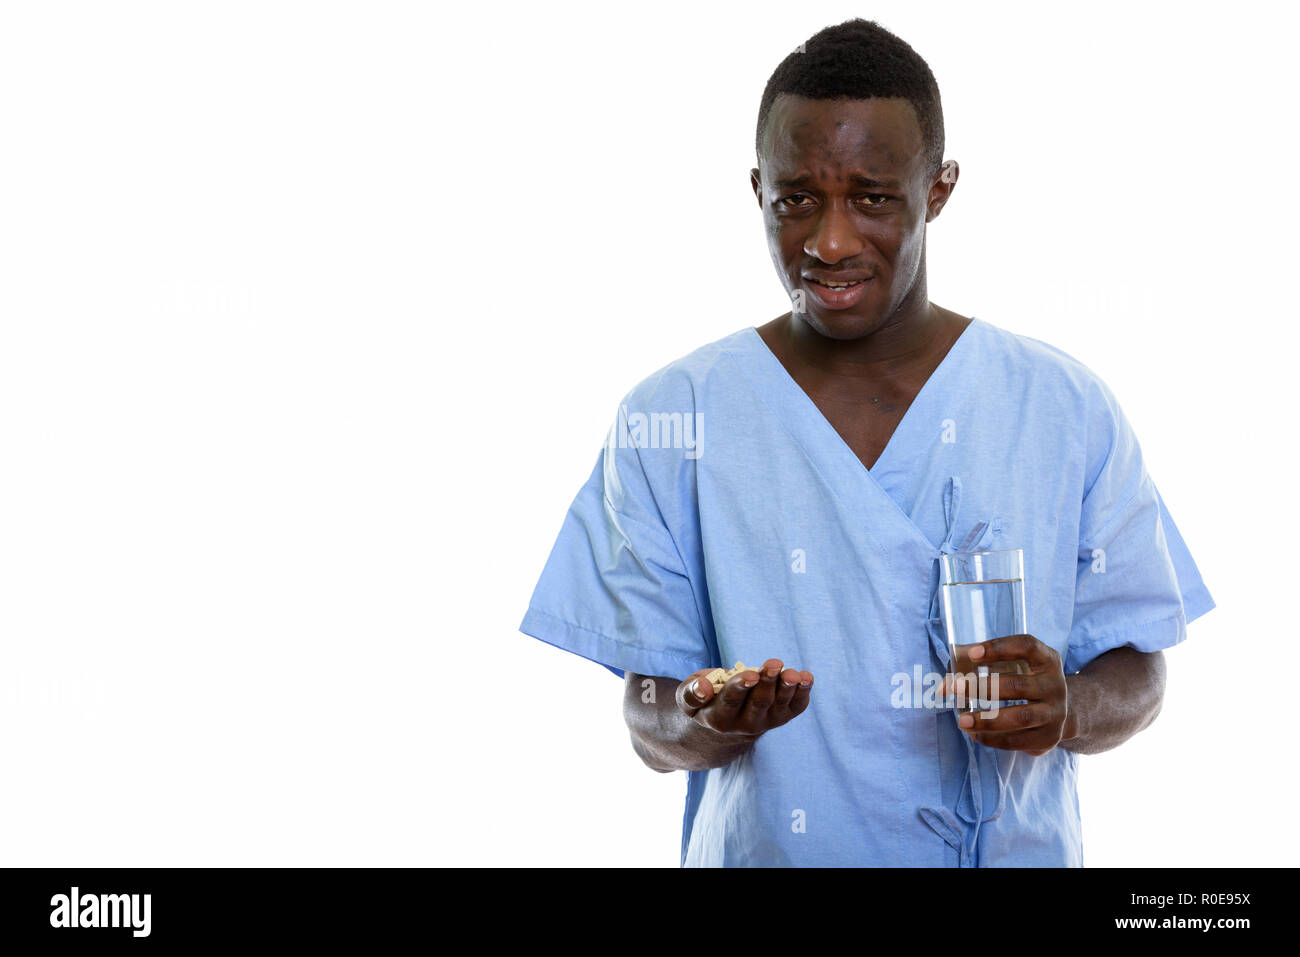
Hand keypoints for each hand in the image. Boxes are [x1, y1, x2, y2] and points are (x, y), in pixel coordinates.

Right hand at [676, 658, 812, 736]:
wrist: (722, 723)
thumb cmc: (704, 701)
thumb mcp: (687, 698)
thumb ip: (691, 693)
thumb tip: (703, 687)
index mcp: (718, 718)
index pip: (731, 702)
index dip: (741, 687)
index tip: (751, 674)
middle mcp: (744, 725)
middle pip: (758, 703)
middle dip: (767, 682)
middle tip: (774, 663)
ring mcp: (765, 722)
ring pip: (779, 706)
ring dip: (788, 688)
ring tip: (793, 673)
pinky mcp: (781, 717)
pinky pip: (795, 707)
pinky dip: (803, 692)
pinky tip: (806, 677)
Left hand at [946, 634, 1067, 755]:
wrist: (1062, 712)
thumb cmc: (1025, 682)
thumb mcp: (1013, 668)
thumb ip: (977, 670)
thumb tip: (942, 688)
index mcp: (1047, 660)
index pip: (1027, 646)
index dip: (999, 648)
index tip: (972, 653)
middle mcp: (1055, 685)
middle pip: (1019, 686)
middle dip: (983, 687)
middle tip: (957, 688)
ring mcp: (1056, 713)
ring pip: (1021, 717)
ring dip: (988, 720)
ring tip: (962, 721)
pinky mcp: (1050, 737)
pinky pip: (1020, 740)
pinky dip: (994, 739)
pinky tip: (975, 735)